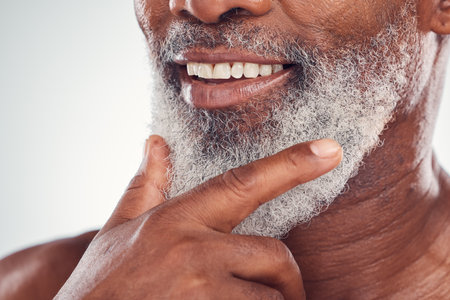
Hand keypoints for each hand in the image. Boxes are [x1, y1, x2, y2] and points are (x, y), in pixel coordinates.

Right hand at [55, 135, 341, 299]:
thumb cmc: (100, 286)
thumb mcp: (117, 230)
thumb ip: (145, 185)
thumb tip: (155, 142)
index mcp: (177, 219)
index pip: (244, 183)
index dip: (291, 164)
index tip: (330, 149)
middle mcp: (193, 250)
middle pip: (276, 256)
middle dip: (285, 279)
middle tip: (277, 291)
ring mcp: (201, 291)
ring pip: (272, 297)